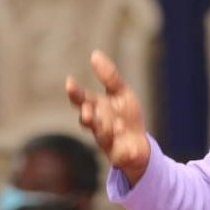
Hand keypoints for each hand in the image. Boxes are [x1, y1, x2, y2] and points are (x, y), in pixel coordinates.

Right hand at [66, 50, 149, 185]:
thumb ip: (109, 77)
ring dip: (107, 128)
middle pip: (88, 120)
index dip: (75, 93)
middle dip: (87, 116)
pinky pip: (120, 153)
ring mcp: (106, 141)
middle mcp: (97, 124)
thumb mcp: (121, 93)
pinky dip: (124, 147)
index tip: (70, 82)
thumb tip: (94, 54)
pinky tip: (127, 140)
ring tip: (116, 123)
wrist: (139, 144)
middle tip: (88, 112)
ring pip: (102, 135)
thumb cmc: (126, 116)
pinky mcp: (118, 155)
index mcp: (96, 108)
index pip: (82, 99)